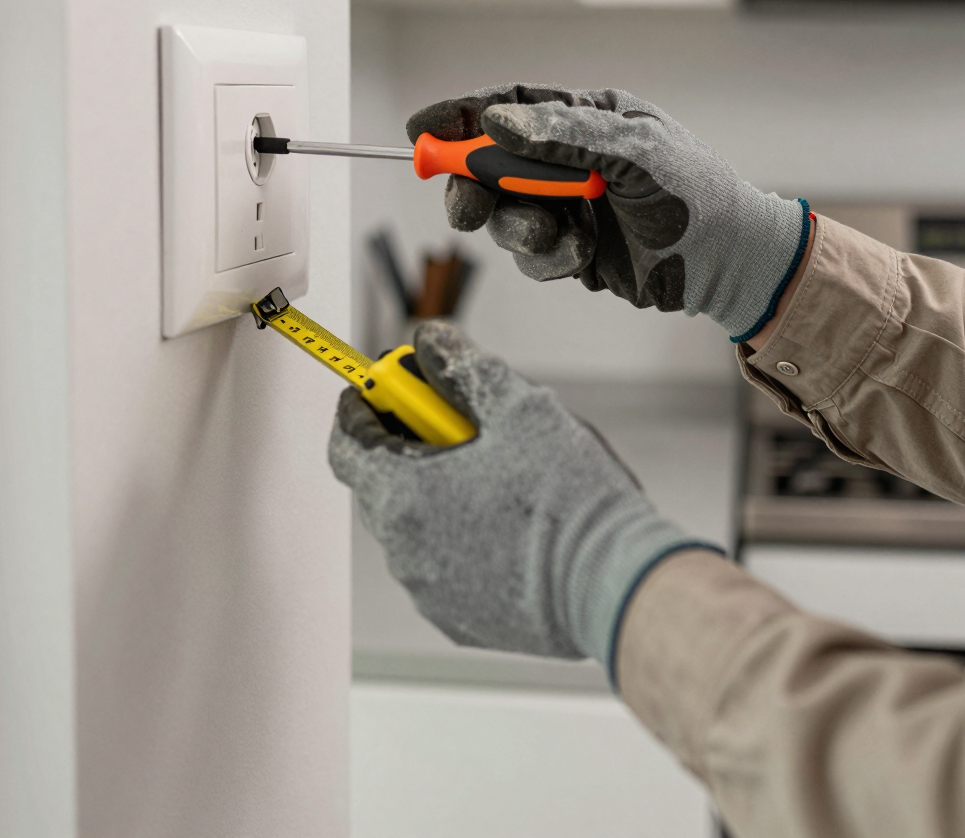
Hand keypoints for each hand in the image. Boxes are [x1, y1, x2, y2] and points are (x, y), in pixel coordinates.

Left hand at [329, 320, 714, 675]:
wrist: (618, 587)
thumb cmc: (569, 502)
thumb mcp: (519, 407)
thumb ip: (464, 366)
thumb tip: (432, 341)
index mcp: (404, 496)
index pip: (347, 444)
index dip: (361, 408)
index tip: (383, 389)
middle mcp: (404, 552)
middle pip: (382, 483)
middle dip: (408, 445)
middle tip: (453, 418)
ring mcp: (431, 593)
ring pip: (416, 526)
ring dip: (438, 493)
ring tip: (498, 473)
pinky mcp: (461, 622)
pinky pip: (444, 567)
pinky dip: (461, 538)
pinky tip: (512, 521)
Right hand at [407, 85, 809, 341]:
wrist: (730, 264)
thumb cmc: (698, 196)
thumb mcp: (635, 152)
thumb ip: (566, 135)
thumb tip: (500, 121)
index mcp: (590, 118)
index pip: (512, 106)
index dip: (462, 116)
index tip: (422, 130)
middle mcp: (574, 158)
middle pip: (494, 164)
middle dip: (476, 186)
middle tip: (468, 208)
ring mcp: (572, 204)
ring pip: (508, 214)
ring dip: (521, 230)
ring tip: (557, 238)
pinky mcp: (575, 249)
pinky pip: (532, 254)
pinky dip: (548, 259)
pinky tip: (580, 258)